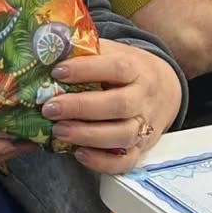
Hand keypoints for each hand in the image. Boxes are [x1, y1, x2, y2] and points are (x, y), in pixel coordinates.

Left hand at [39, 38, 183, 174]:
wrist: (163, 90)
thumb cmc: (125, 70)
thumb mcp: (112, 52)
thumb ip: (86, 51)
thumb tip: (48, 50)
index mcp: (137, 69)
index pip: (117, 68)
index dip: (87, 70)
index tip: (57, 71)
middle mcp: (143, 98)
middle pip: (119, 105)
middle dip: (81, 108)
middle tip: (49, 108)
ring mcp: (144, 126)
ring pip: (123, 135)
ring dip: (88, 135)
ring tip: (58, 131)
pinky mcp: (140, 149)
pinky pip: (126, 162)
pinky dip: (103, 162)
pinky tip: (78, 154)